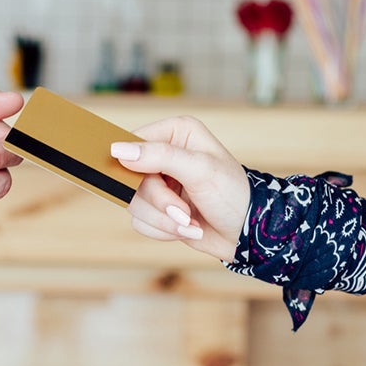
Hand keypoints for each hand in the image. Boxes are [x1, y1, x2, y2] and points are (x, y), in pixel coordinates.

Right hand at [110, 116, 250, 262]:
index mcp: (175, 132)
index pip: (132, 143)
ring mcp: (159, 183)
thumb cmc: (232, 194)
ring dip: (163, 220)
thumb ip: (160, 156)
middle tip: (183, 212)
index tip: (143, 183)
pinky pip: (139, 221)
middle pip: (129, 178)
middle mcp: (163, 154)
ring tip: (190, 223)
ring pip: (132, 203)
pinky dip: (162, 230)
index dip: (131, 165)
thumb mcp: (200, 170)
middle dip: (158, 202)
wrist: (247, 233)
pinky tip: (186, 229)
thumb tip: (117, 150)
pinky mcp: (157, 207)